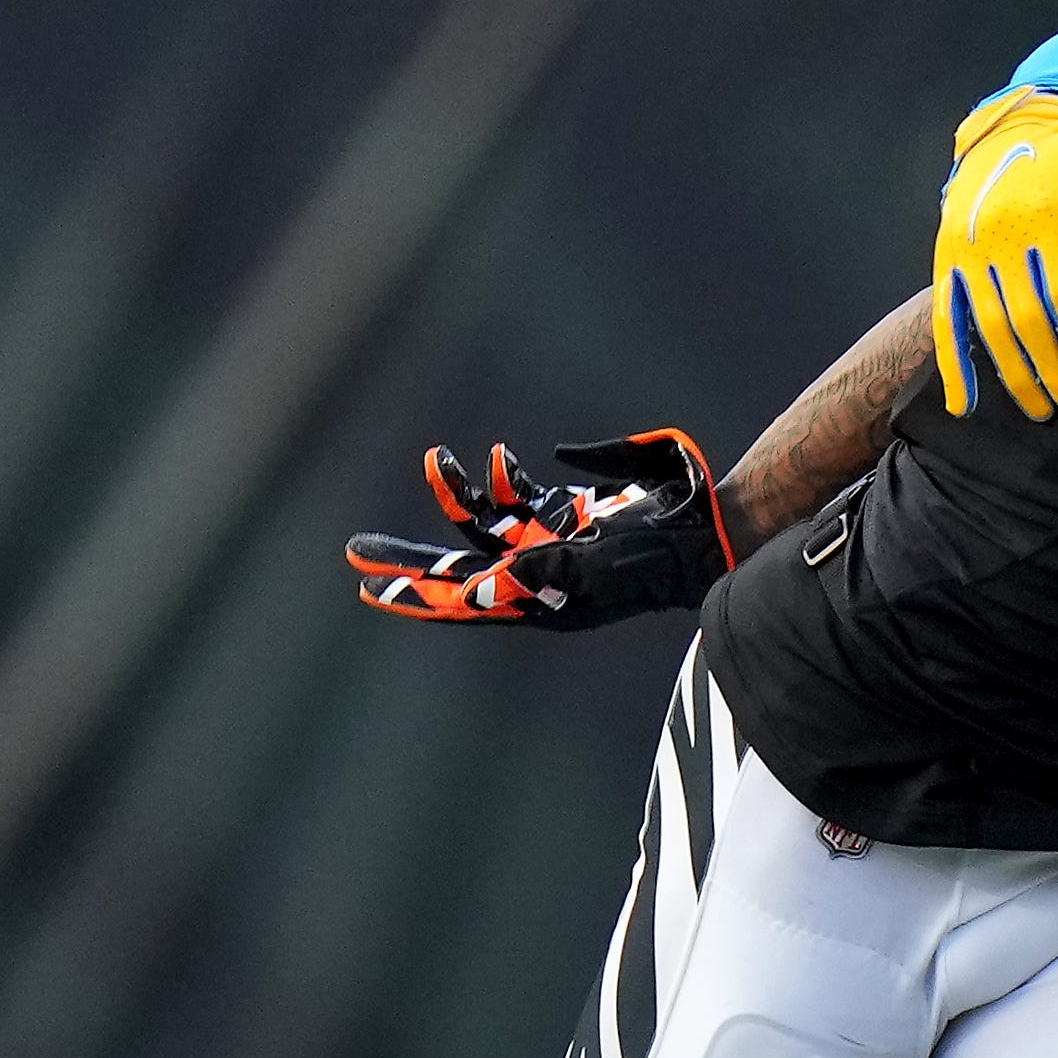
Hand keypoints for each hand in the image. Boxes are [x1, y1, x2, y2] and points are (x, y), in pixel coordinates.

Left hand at [346, 429, 729, 628]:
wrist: (701, 536)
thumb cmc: (652, 560)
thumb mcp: (593, 568)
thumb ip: (538, 572)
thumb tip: (477, 591)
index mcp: (536, 600)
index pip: (461, 599)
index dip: (415, 594)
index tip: (370, 588)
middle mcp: (535, 576)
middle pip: (455, 566)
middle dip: (409, 558)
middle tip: (356, 550)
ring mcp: (550, 545)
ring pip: (484, 523)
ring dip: (457, 492)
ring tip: (435, 457)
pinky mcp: (567, 516)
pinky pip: (520, 499)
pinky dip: (504, 479)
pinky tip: (494, 460)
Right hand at [933, 88, 1057, 421]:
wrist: (1006, 125)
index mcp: (1039, 218)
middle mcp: (996, 237)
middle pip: (1026, 321)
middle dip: (1051, 372)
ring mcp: (966, 251)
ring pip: (988, 327)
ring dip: (1013, 376)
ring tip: (1039, 412)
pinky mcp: (945, 259)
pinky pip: (945, 317)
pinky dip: (952, 363)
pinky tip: (964, 405)